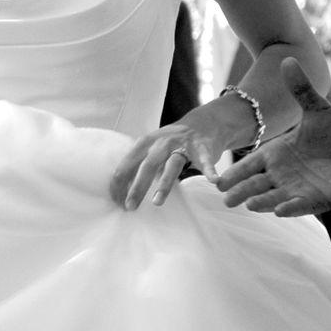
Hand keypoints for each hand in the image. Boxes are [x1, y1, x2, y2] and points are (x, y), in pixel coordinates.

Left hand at [110, 92, 254, 210]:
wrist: (202, 124)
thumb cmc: (172, 143)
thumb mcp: (150, 150)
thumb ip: (138, 167)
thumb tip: (119, 192)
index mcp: (144, 144)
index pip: (126, 165)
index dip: (119, 185)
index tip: (117, 203)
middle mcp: (160, 143)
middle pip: (146, 166)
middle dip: (136, 187)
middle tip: (129, 207)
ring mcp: (182, 144)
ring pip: (171, 165)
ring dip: (164, 184)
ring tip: (157, 202)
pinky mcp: (202, 148)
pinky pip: (205, 160)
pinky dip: (209, 170)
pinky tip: (213, 181)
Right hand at [215, 58, 330, 216]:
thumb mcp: (317, 109)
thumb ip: (300, 89)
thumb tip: (288, 59)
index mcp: (274, 154)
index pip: (250, 165)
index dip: (236, 173)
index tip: (219, 181)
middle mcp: (280, 174)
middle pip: (255, 185)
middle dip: (241, 192)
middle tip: (226, 199)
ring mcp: (295, 189)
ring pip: (273, 198)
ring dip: (261, 202)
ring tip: (250, 204)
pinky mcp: (313, 201)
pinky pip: (299, 207)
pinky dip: (290, 209)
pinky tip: (281, 211)